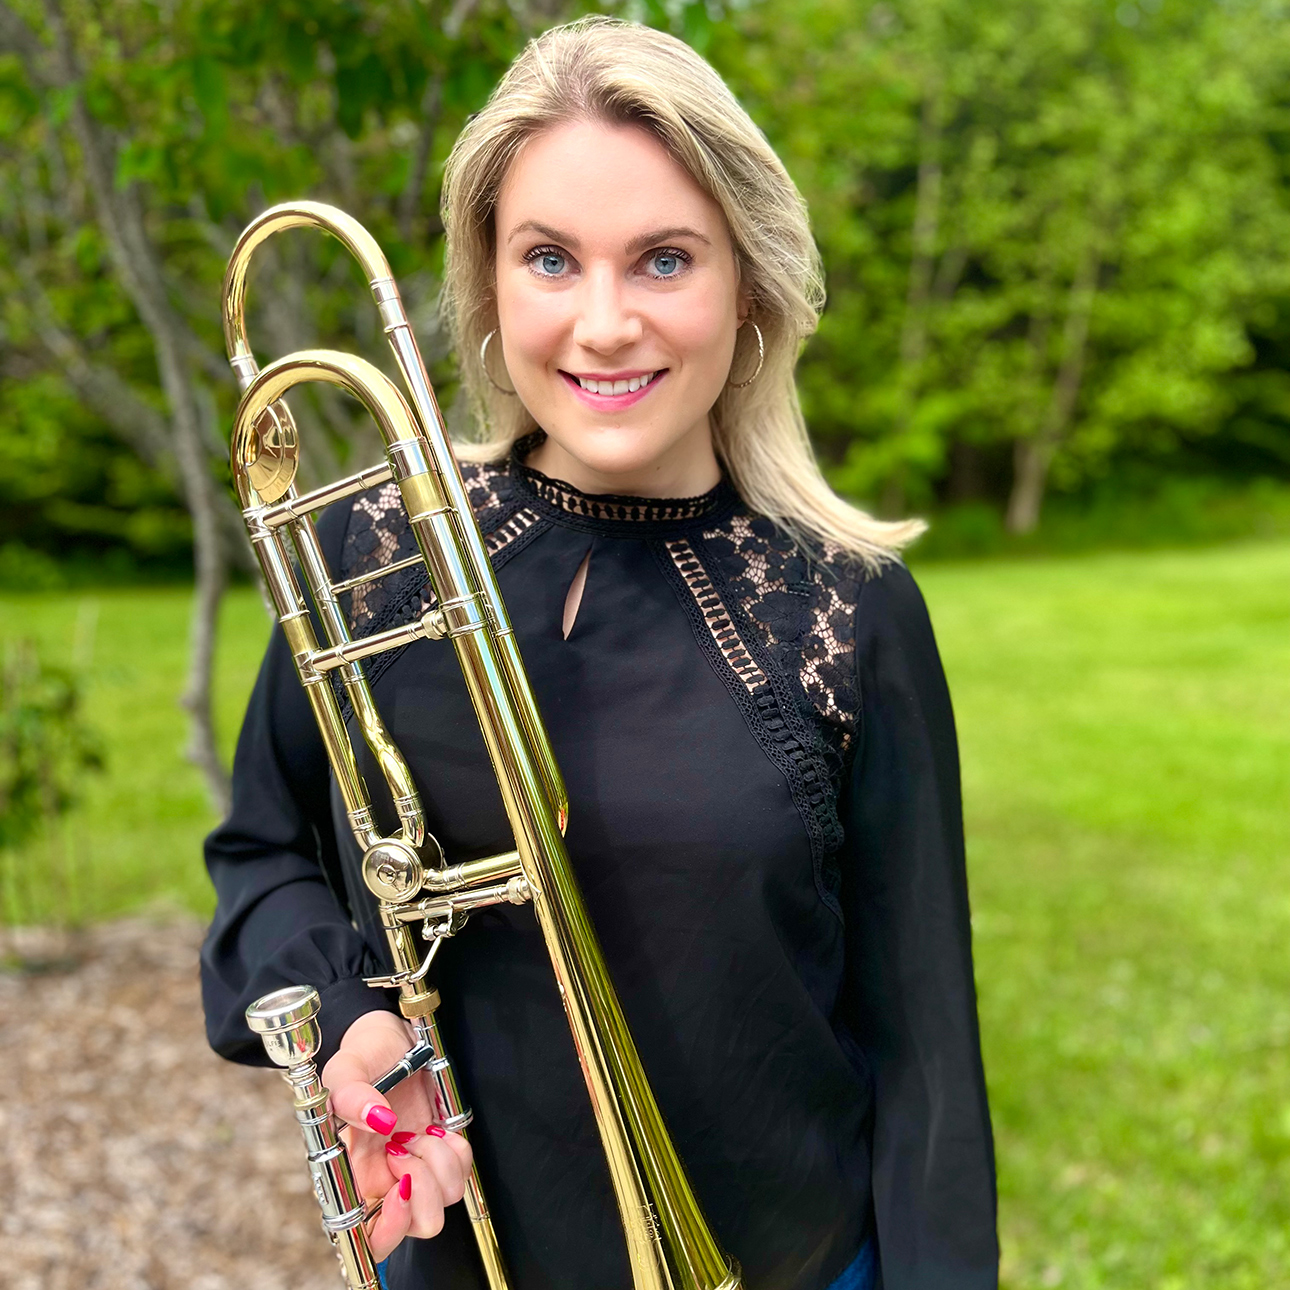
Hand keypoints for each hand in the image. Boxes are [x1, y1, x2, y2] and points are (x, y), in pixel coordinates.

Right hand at [322, 1009, 473, 1259]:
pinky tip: (437, 1127)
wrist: (389, 1038)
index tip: (403, 1187)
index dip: (390, 1228)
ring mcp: (417, 1168)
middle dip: (424, 1188)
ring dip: (439, 1162)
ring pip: (446, 1199)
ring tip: (419, 1130)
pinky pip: (463, 1170)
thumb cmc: (362, 1057)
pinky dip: (457, 1149)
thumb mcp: (345, 1069)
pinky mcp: (442, 1152)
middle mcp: (387, 1182)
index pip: (369, 1236)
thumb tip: (379, 1121)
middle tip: (406, 1146)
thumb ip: (351, 1096)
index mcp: (354, 1177)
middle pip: (420, 1224)